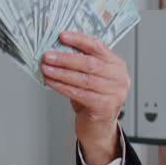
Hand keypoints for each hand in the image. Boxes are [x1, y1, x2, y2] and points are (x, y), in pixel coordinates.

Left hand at [40, 31, 128, 164]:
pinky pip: (79, 94)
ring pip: (83, 79)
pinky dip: (62, 87)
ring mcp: (114, 94)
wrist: (99, 128)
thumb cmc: (93, 100)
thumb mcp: (92, 77)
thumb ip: (81, 63)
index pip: (98, 46)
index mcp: (117, 65)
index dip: (79, 40)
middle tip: (48, 55)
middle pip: (89, 63)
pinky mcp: (104, 107)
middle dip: (65, 58)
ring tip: (46, 68)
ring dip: (61, 73)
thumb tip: (57, 49)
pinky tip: (51, 82)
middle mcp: (119, 78)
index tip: (62, 36)